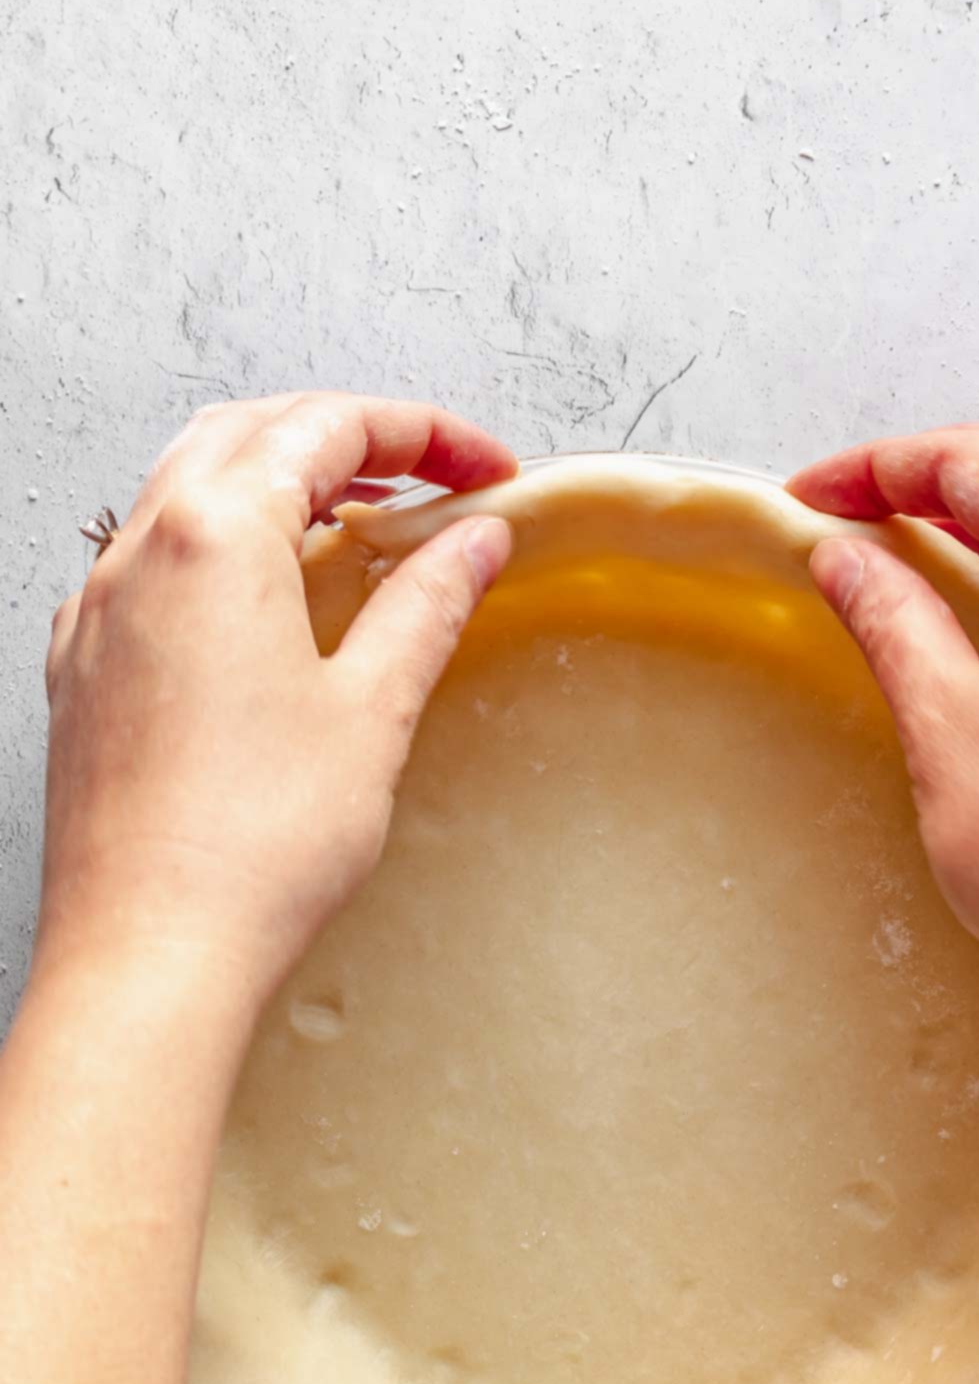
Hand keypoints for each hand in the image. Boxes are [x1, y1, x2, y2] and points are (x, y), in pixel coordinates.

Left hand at [37, 392, 514, 1011]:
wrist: (148, 956)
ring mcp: (100, 607)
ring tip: (362, 523)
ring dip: (283, 479)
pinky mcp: (86, 664)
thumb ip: (426, 603)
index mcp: (215, 537)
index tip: (488, 469)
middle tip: (432, 479)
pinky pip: (154, 557)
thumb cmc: (251, 847)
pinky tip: (271, 595)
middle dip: (351, 438)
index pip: (330, 426)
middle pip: (253, 433)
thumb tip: (474, 541)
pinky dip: (224, 539)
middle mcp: (141, 553)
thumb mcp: (372, 708)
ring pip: (192, 486)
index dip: (426, 434)